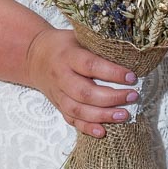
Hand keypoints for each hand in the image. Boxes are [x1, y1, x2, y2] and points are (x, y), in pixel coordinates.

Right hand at [23, 28, 138, 136]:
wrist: (34, 56)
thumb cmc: (63, 45)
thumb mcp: (78, 37)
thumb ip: (98, 46)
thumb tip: (129, 53)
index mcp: (67, 56)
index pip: (90, 66)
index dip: (112, 73)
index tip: (132, 77)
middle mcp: (61, 76)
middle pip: (85, 92)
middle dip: (111, 97)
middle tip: (132, 96)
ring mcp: (58, 94)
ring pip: (78, 110)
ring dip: (103, 116)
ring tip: (124, 115)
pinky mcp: (58, 106)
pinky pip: (71, 120)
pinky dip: (87, 128)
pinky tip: (103, 132)